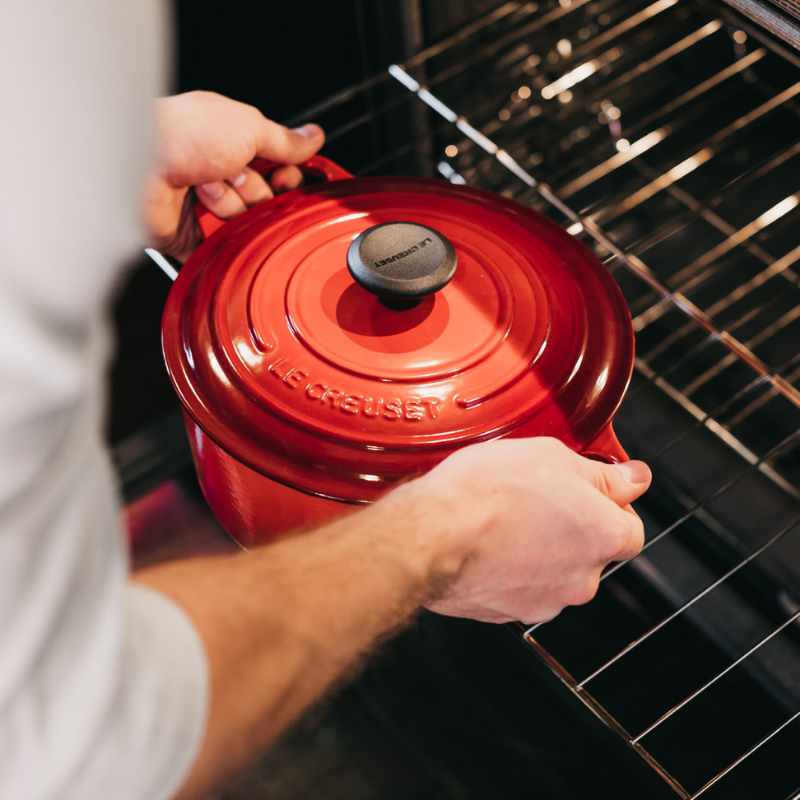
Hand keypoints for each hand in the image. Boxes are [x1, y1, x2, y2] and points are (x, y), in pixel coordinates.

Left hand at [144, 91, 324, 261]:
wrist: (138, 166)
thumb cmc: (182, 135)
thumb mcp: (247, 126)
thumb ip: (284, 140)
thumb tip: (313, 137)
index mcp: (233, 143)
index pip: (278, 170)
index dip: (287, 178)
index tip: (285, 177)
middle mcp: (220, 173)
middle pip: (265, 199)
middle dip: (254, 190)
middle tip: (233, 174)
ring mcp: (206, 205)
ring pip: (246, 222)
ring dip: (230, 206)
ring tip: (204, 190)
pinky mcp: (193, 235)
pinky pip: (226, 246)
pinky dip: (219, 232)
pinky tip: (201, 213)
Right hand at [415, 437, 649, 623]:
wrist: (433, 533)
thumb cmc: (488, 491)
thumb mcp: (553, 456)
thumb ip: (603, 474)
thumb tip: (634, 477)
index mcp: (603, 537)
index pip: (631, 529)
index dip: (611, 507)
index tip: (589, 492)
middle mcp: (581, 579)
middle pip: (591, 553)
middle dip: (571, 529)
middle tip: (537, 499)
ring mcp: (544, 601)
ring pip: (554, 573)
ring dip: (539, 551)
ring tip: (504, 521)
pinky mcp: (506, 614)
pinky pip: (519, 589)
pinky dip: (509, 570)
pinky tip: (487, 544)